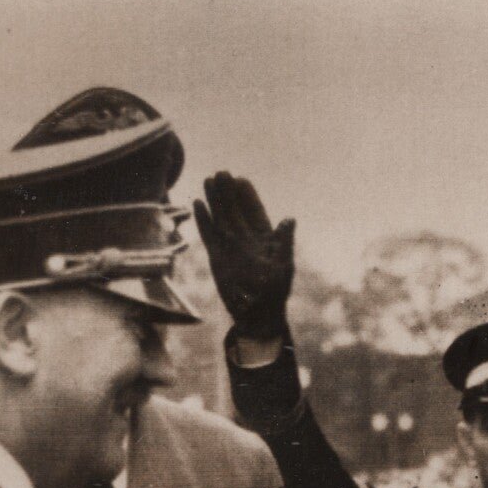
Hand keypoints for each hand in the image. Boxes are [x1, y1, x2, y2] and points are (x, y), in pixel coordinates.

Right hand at [194, 171, 294, 342]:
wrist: (257, 315)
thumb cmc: (274, 293)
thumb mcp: (283, 266)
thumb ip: (284, 242)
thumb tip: (289, 219)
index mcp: (265, 238)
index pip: (255, 210)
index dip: (248, 195)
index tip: (241, 180)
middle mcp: (246, 238)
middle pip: (235, 209)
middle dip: (228, 191)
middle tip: (221, 172)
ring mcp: (230, 246)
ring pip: (220, 217)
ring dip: (215, 200)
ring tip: (208, 180)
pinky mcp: (217, 256)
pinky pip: (208, 234)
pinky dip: (203, 220)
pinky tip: (197, 203)